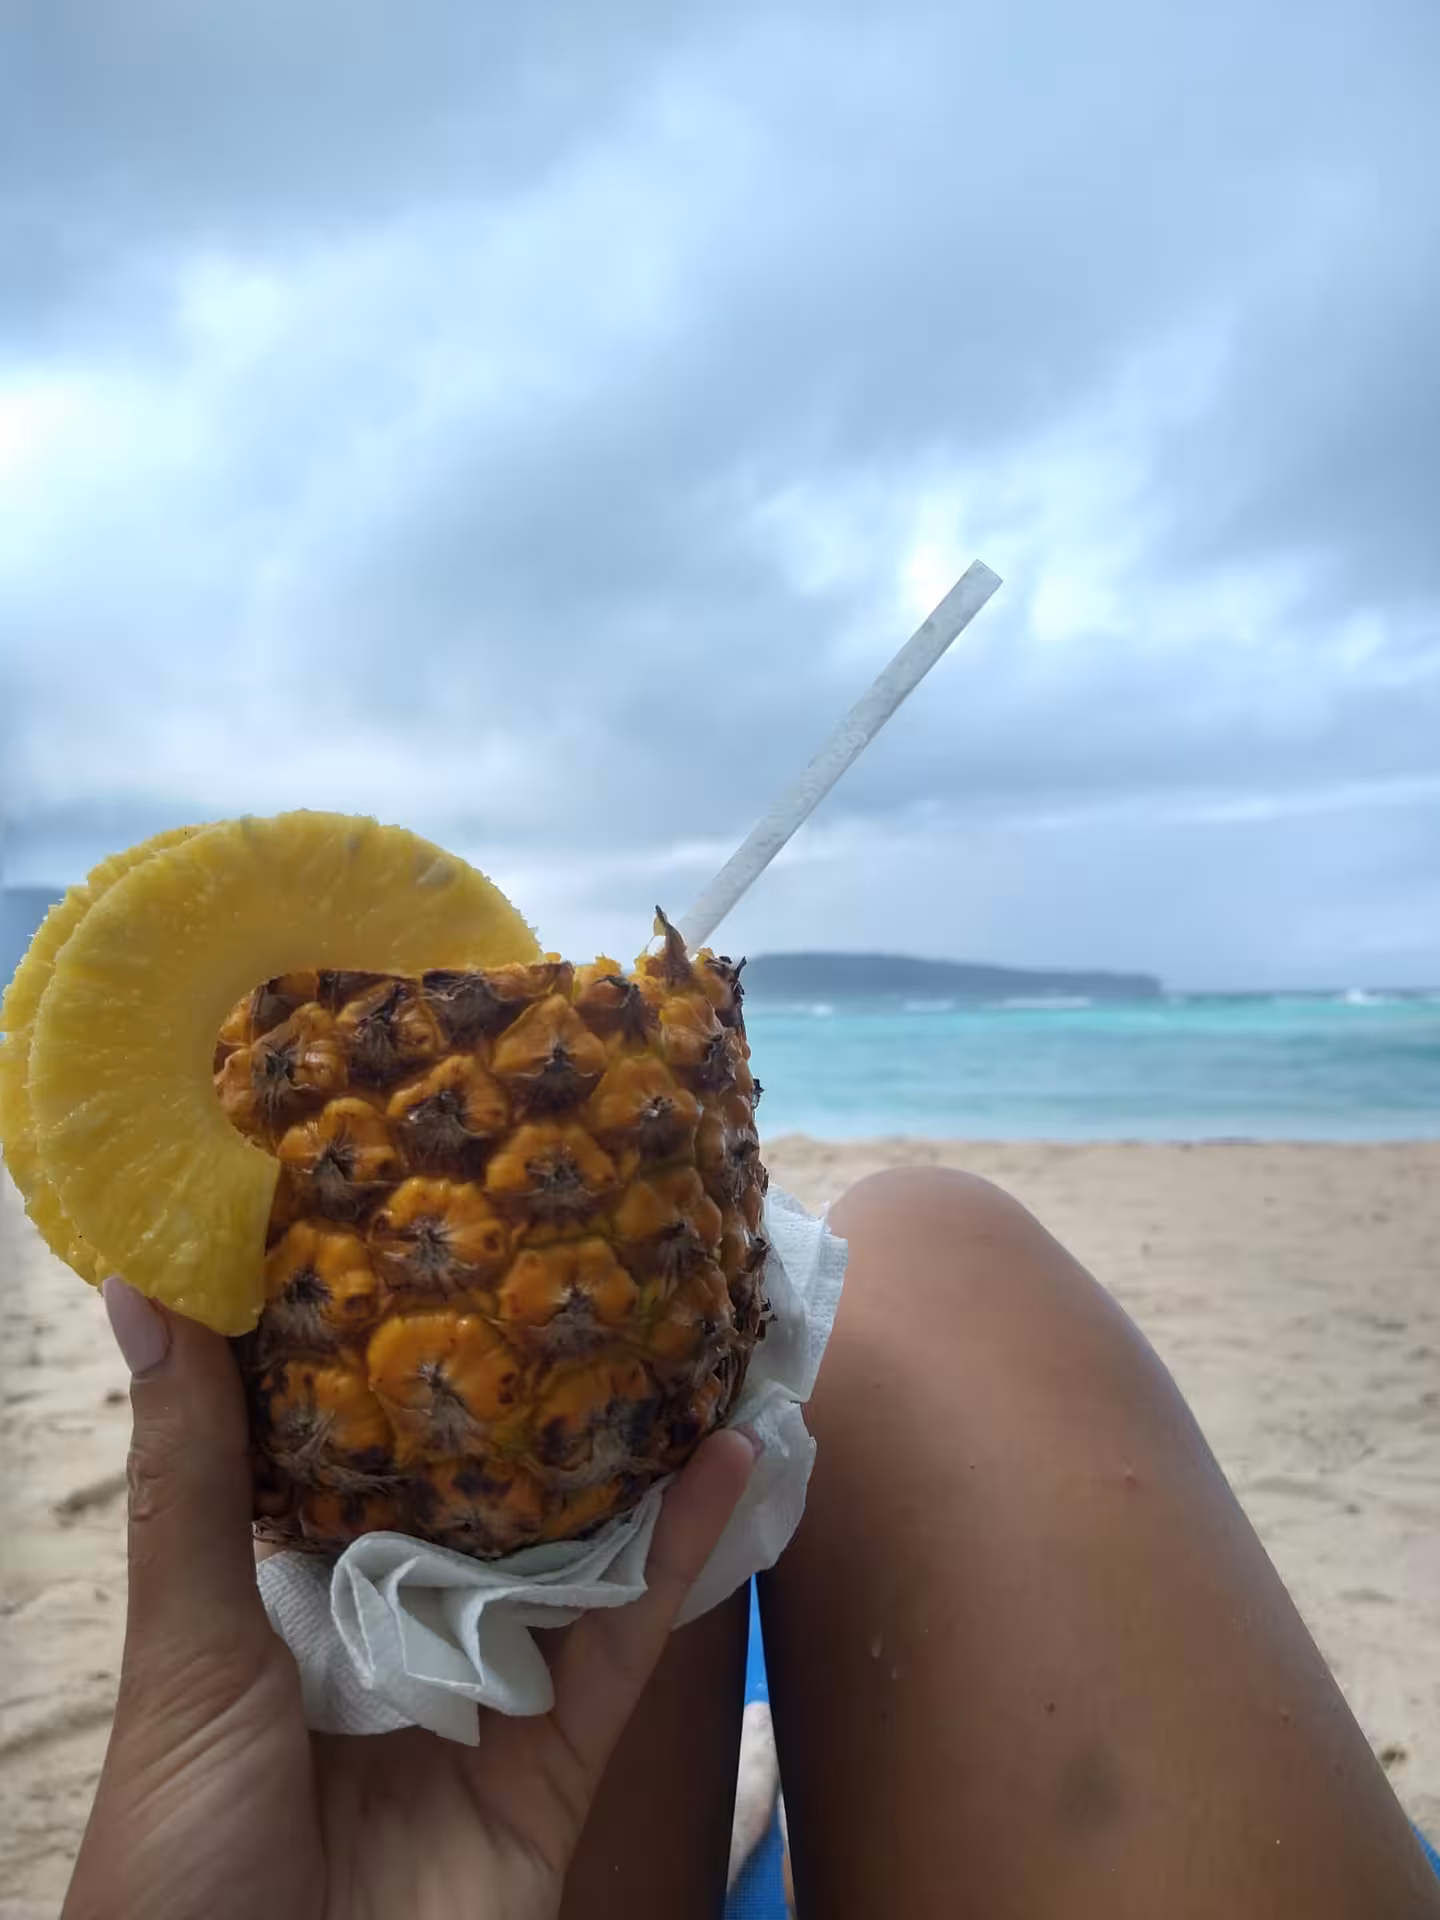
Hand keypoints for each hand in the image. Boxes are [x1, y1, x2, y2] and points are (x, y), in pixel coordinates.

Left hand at [65, 1280, 757, 1919]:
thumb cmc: (178, 1857)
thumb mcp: (183, 1648)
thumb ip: (193, 1477)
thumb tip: (149, 1290)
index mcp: (295, 1605)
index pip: (359, 1455)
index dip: (398, 1358)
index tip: (442, 1244)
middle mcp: (398, 1640)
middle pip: (484, 1503)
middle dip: (537, 1405)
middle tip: (591, 1272)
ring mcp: (486, 1701)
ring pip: (573, 1561)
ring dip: (635, 1460)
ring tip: (690, 1336)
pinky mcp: (558, 1768)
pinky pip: (624, 1648)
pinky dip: (679, 1556)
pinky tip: (726, 1461)